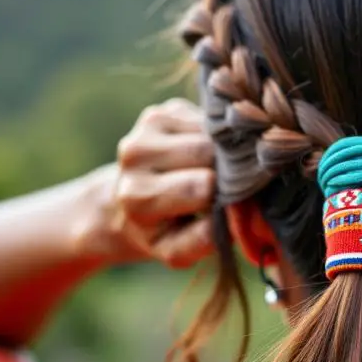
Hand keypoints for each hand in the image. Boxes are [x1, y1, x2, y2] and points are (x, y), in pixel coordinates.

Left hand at [76, 98, 215, 267]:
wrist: (126, 205)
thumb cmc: (161, 231)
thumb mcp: (178, 251)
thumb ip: (205, 239)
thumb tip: (235, 209)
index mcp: (137, 195)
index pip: (203, 186)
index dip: (226, 197)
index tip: (232, 208)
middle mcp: (134, 154)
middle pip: (208, 152)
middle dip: (228, 171)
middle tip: (229, 189)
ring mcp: (147, 126)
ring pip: (213, 132)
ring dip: (224, 152)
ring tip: (216, 172)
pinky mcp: (165, 110)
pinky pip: (210, 119)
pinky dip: (218, 138)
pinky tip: (208, 155)